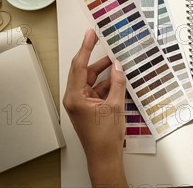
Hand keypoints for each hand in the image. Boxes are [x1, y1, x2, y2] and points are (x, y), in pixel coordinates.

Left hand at [63, 28, 127, 185]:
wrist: (104, 158)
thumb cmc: (104, 139)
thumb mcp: (114, 106)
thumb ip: (116, 83)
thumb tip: (117, 66)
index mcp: (75, 97)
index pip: (79, 66)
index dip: (86, 47)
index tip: (90, 34)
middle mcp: (74, 99)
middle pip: (83, 71)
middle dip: (95, 57)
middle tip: (101, 40)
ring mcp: (80, 103)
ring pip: (91, 80)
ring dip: (103, 72)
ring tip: (117, 62)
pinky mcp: (87, 107)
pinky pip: (96, 89)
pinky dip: (106, 83)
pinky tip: (117, 78)